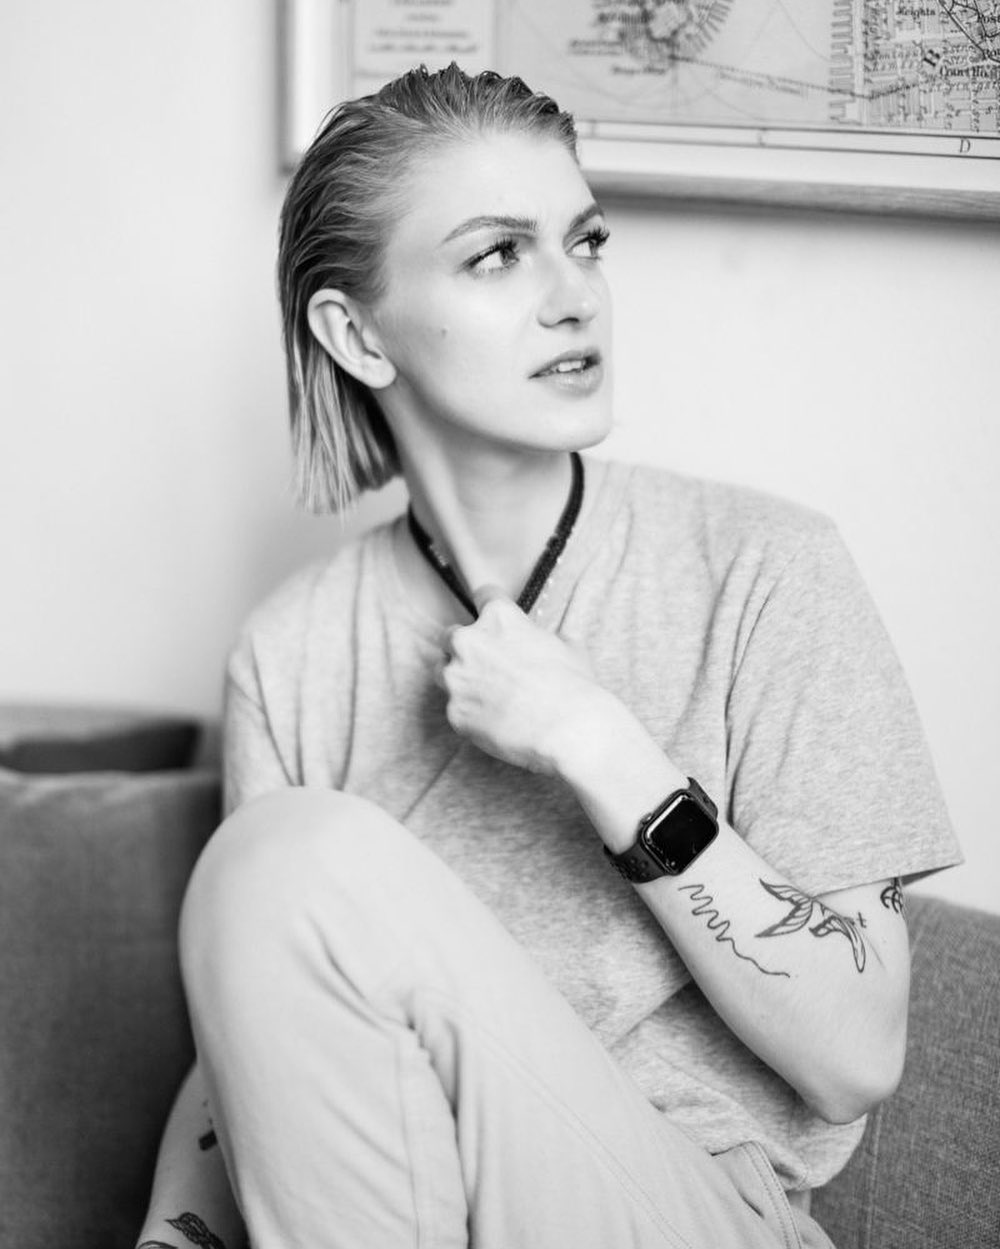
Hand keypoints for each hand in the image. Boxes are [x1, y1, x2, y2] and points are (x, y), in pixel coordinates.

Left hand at [439, 586, 610, 774]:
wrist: (566, 731)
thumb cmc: (573, 687)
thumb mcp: (569, 648)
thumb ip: (549, 638)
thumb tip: (553, 640)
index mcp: (498, 618)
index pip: (483, 595)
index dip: (490, 606)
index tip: (492, 616)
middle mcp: (469, 642)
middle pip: (451, 635)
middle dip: (466, 648)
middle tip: (487, 665)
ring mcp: (457, 679)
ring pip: (442, 671)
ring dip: (458, 678)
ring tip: (486, 694)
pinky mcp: (454, 713)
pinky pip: (455, 708)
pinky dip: (470, 713)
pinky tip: (494, 721)